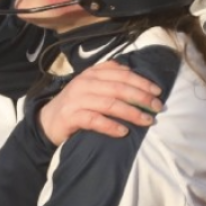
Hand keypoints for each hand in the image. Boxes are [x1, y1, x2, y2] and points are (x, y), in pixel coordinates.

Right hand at [38, 61, 162, 144]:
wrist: (47, 121)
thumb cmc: (76, 105)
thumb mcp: (92, 87)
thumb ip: (110, 79)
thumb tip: (137, 77)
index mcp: (93, 73)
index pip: (122, 74)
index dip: (142, 82)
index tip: (157, 92)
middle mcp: (85, 83)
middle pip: (119, 88)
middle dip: (141, 97)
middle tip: (157, 107)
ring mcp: (77, 99)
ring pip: (109, 103)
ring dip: (131, 112)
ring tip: (147, 120)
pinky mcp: (71, 116)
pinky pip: (94, 120)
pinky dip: (110, 126)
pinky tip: (123, 132)